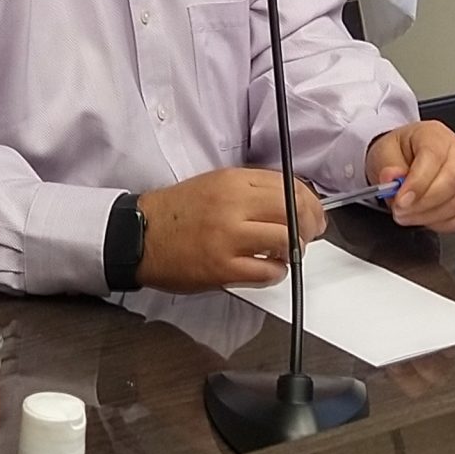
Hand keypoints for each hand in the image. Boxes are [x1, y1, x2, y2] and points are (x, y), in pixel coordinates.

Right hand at [138, 167, 324, 292]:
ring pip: (286, 240)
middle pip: (294, 210)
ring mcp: (228, 237)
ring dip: (295, 249)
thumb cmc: (177, 212)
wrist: (141, 234)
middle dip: (311, 225)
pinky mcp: (222, 267)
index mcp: (233, 181)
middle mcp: (233, 204)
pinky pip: (267, 271)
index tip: (314, 212)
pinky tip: (269, 269)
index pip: (289, 185)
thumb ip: (251, 188)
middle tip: (311, 234)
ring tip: (286, 253)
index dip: (310, 202)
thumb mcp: (215, 184)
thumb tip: (290, 200)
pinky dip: (277, 272)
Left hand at [365, 121, 454, 231]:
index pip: (434, 157)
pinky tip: (425, 218)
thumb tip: (392, 178)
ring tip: (407, 214)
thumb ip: (388, 166)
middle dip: (424, 203)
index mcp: (435, 135)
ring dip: (429, 215)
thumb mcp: (384, 153)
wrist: (404, 161)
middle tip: (401, 210)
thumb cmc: (399, 154)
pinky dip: (443, 223)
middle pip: (453, 181)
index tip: (400, 200)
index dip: (417, 183)